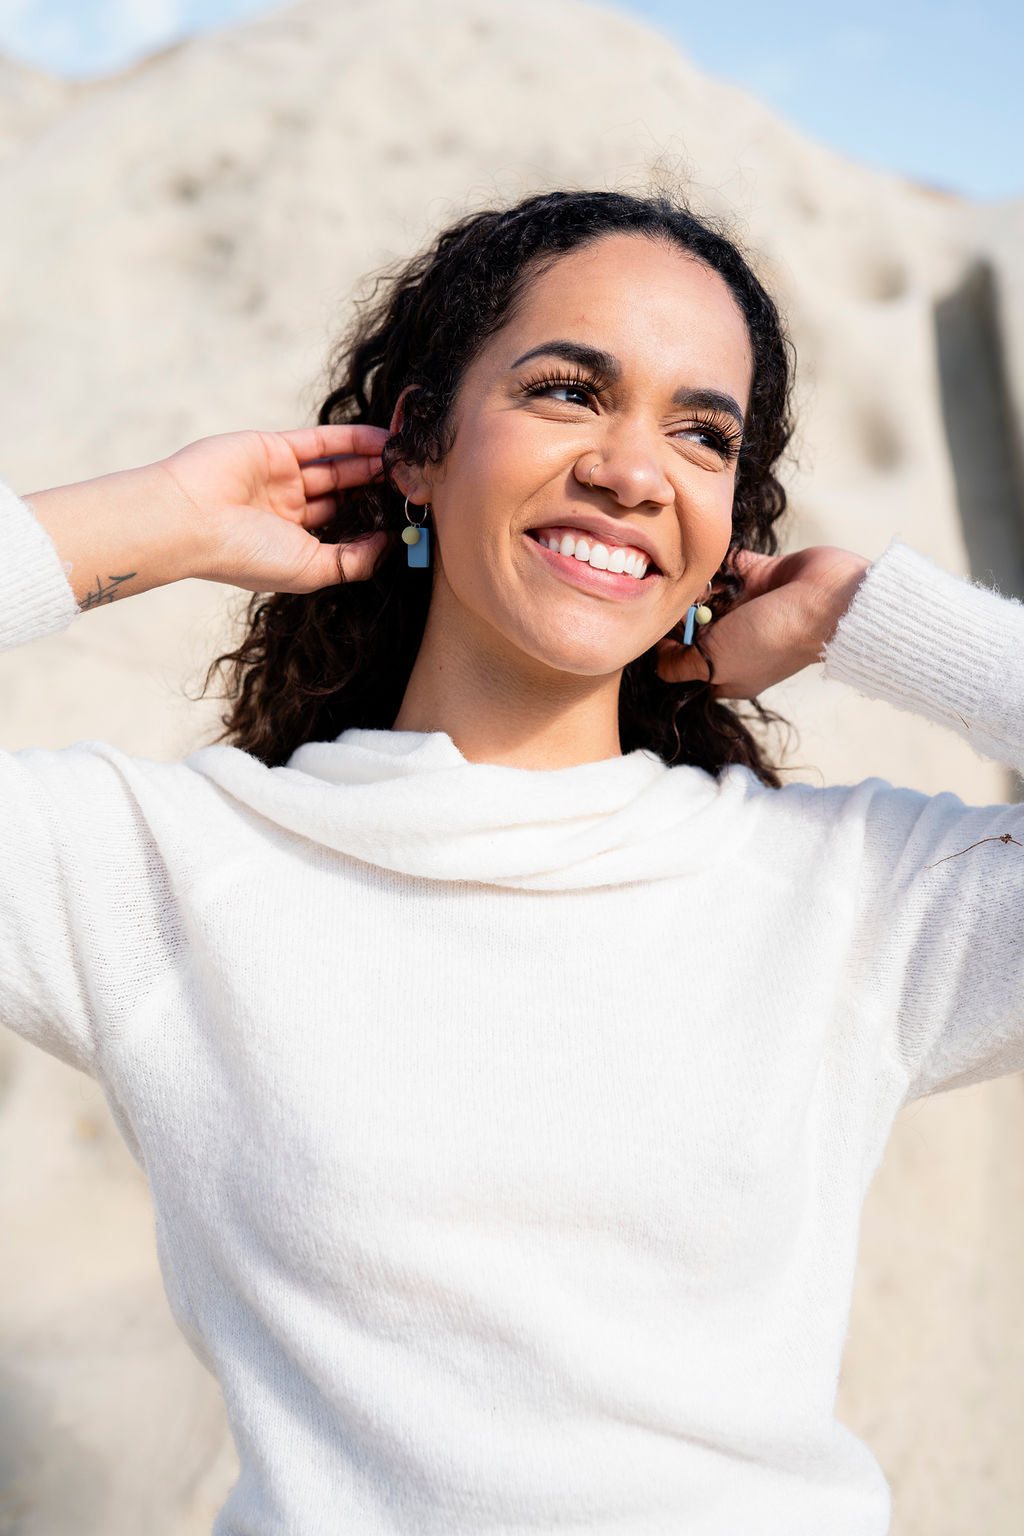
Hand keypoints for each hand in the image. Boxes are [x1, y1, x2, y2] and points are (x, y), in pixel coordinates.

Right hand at [160, 425, 389, 593]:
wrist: (191, 520)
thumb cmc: (245, 555)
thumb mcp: (311, 570)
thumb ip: (353, 560)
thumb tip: (389, 544)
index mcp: (292, 546)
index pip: (340, 533)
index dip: (371, 526)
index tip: (407, 521)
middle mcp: (287, 512)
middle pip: (342, 498)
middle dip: (375, 492)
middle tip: (413, 484)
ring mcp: (280, 479)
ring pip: (336, 468)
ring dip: (370, 463)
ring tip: (405, 461)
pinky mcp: (275, 448)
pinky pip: (322, 442)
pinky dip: (352, 439)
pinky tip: (383, 439)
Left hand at [656, 545, 871, 697]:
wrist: (824, 599)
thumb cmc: (772, 638)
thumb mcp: (715, 664)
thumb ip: (681, 666)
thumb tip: (657, 662)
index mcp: (729, 671)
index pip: (687, 662)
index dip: (669, 648)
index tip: (657, 629)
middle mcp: (738, 641)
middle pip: (694, 625)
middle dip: (683, 612)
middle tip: (679, 601)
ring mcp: (750, 608)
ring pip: (708, 594)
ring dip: (699, 585)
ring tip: (697, 580)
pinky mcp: (761, 577)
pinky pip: (729, 567)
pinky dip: (719, 563)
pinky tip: (713, 561)